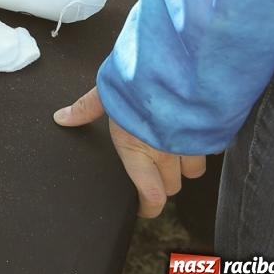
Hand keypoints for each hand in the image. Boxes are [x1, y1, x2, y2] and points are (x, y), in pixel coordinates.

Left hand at [55, 87, 205, 218]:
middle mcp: (167, 154)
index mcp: (138, 150)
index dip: (149, 208)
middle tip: (152, 169)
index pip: (151, 196)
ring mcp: (192, 146)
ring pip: (193, 171)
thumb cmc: (138, 82)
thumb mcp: (106, 93)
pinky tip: (190, 131)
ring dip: (183, 165)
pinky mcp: (211, 134)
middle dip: (163, 183)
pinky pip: (209, 150)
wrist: (179, 65)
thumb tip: (62, 118)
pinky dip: (199, 145)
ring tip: (172, 148)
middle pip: (172, 186)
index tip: (142, 208)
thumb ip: (86, 109)